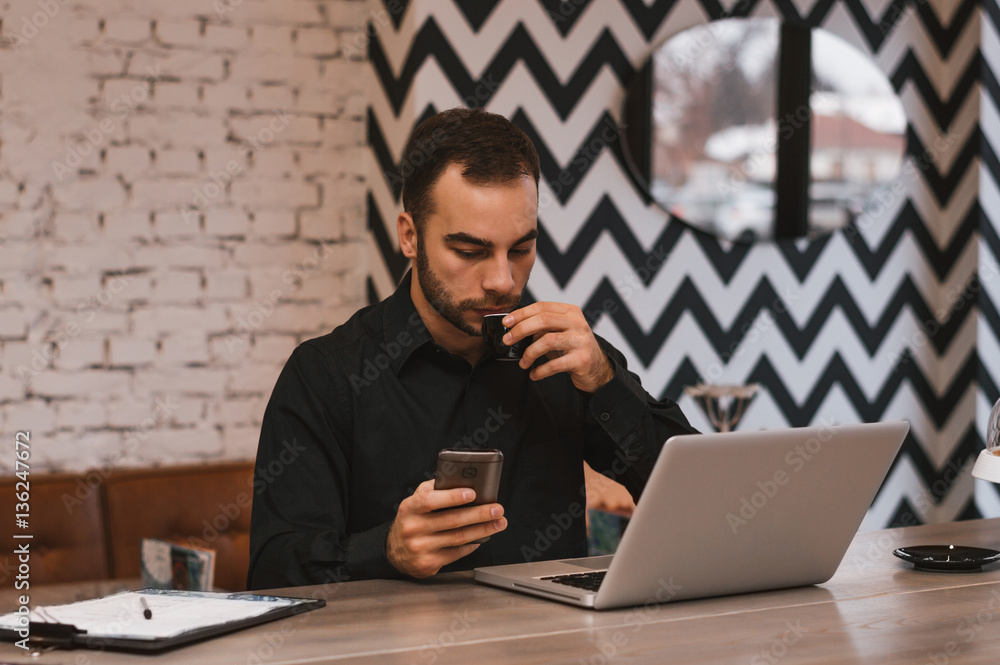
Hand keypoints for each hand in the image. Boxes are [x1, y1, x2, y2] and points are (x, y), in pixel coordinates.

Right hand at [386, 480, 506, 577]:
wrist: (394, 551)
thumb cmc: (412, 520)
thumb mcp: (415, 501)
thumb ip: (434, 490)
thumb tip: (462, 481)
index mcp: (411, 508)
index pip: (431, 500)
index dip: (453, 497)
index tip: (472, 493)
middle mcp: (414, 528)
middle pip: (452, 520)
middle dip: (479, 514)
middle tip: (497, 509)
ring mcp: (421, 547)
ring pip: (458, 537)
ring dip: (483, 530)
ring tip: (498, 523)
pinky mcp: (429, 563)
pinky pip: (456, 553)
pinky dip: (472, 544)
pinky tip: (481, 538)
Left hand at [502, 303, 613, 392]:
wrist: (597, 368)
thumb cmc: (574, 348)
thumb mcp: (559, 332)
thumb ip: (542, 327)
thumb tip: (514, 329)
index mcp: (571, 312)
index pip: (542, 307)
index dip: (521, 314)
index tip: (506, 322)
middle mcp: (578, 323)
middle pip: (544, 320)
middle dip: (521, 330)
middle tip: (508, 340)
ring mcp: (581, 341)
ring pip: (548, 341)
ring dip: (529, 353)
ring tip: (523, 363)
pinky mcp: (582, 359)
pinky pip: (555, 364)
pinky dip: (540, 370)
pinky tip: (534, 374)